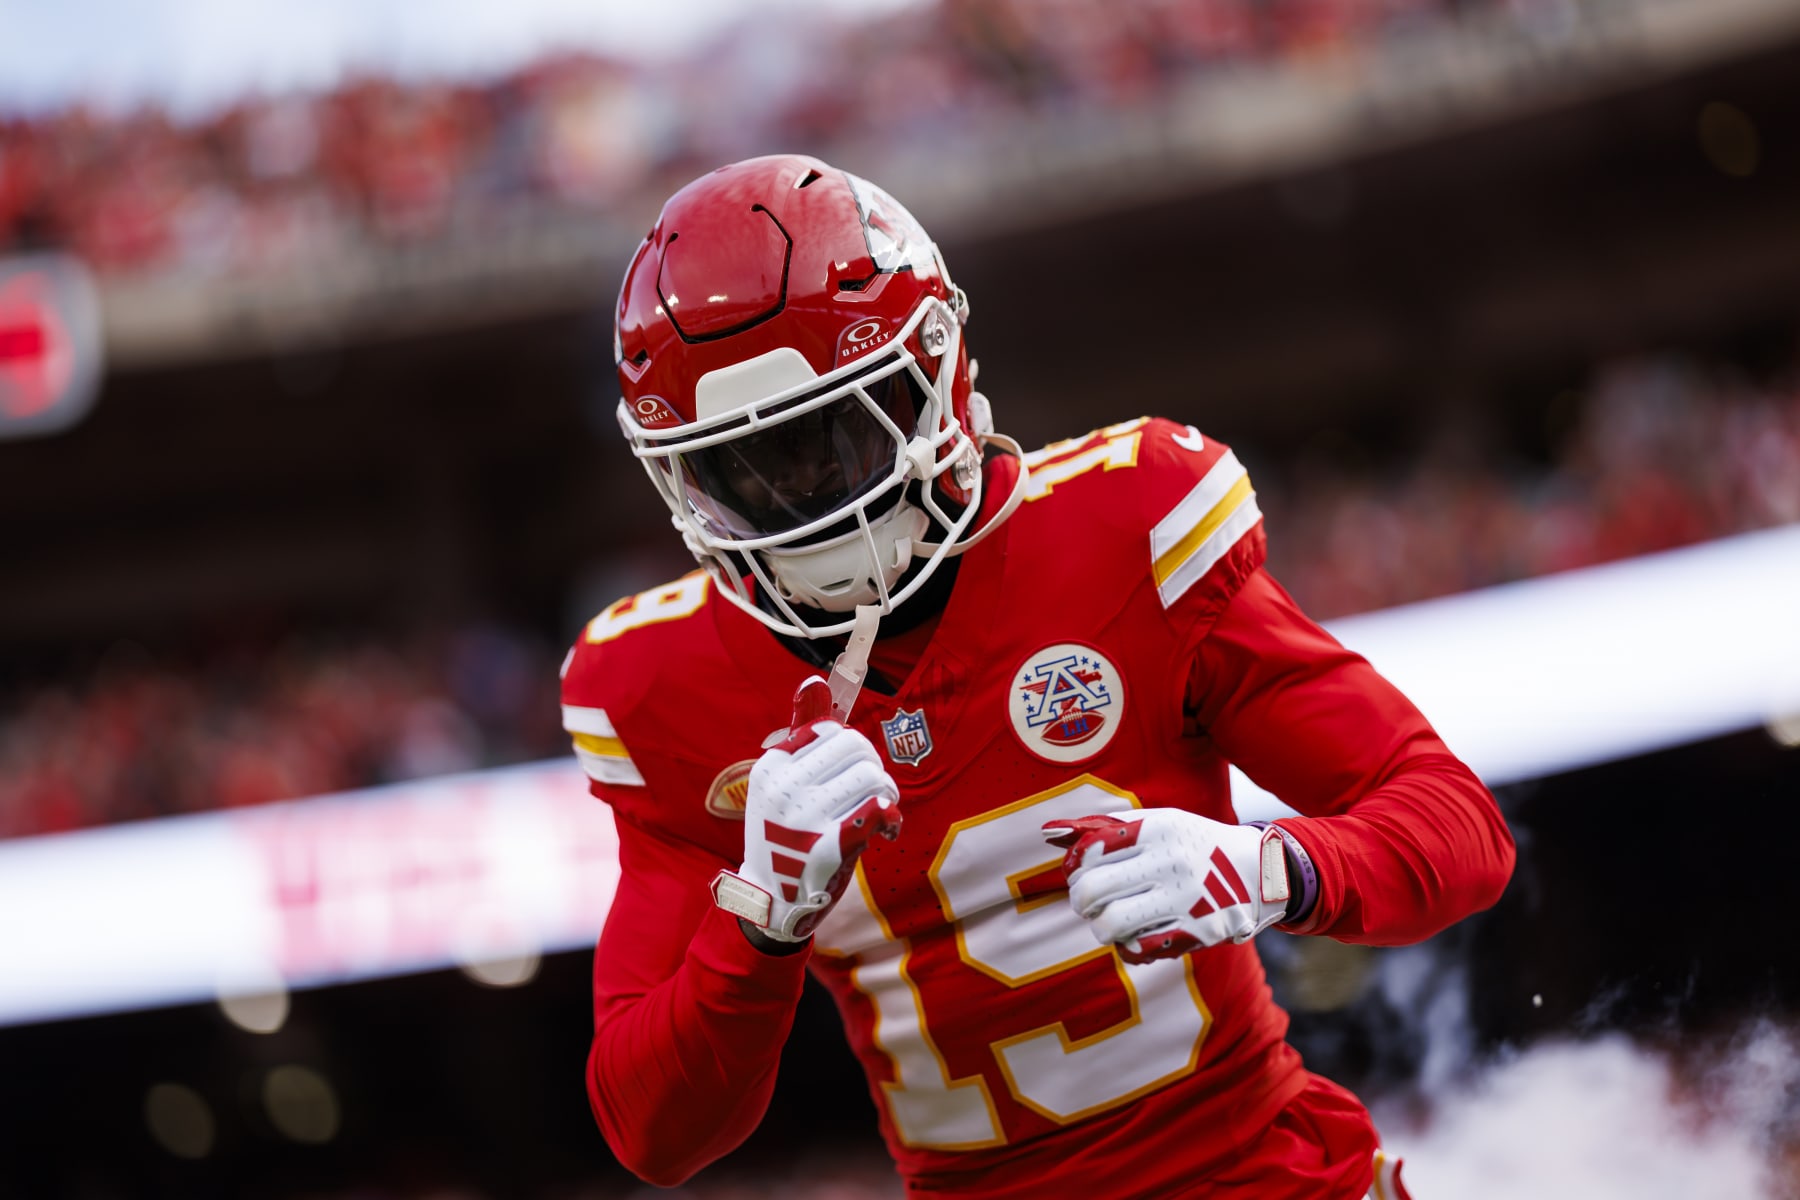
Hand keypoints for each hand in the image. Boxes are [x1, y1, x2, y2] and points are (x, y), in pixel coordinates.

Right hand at [712, 677, 900, 941]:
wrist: (773, 898)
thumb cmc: (786, 832)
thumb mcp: (784, 781)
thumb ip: (804, 732)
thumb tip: (814, 681)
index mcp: (772, 765)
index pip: (832, 730)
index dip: (853, 749)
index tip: (849, 774)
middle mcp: (784, 787)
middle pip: (857, 748)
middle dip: (873, 767)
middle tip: (870, 792)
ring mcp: (804, 817)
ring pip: (872, 775)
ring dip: (886, 792)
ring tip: (879, 811)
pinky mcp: (829, 847)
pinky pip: (878, 809)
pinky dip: (891, 817)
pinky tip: (886, 830)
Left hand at [1042, 809, 1290, 962]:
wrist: (1260, 871)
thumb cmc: (1193, 844)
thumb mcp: (1156, 823)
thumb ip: (1103, 826)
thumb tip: (1047, 832)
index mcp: (1158, 829)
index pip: (1090, 850)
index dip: (1074, 867)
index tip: (1079, 872)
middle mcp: (1171, 862)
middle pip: (1092, 890)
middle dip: (1079, 901)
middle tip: (1087, 903)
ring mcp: (1185, 899)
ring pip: (1110, 924)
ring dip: (1100, 928)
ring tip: (1107, 922)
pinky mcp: (1197, 932)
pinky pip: (1139, 949)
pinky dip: (1127, 947)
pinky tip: (1134, 937)